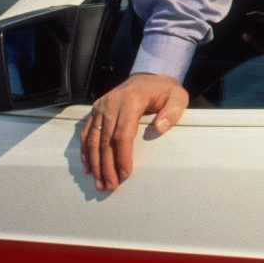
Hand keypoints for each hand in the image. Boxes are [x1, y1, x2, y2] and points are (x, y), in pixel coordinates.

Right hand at [79, 72, 188, 191]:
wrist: (149, 76)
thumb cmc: (164, 90)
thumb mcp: (177, 96)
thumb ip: (172, 111)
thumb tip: (160, 128)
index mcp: (131, 100)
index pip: (122, 133)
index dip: (122, 156)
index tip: (125, 174)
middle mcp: (111, 103)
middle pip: (105, 140)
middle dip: (107, 166)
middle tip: (110, 186)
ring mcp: (101, 106)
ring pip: (94, 139)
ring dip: (95, 163)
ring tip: (99, 183)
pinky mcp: (96, 110)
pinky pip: (88, 132)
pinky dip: (86, 151)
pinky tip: (88, 167)